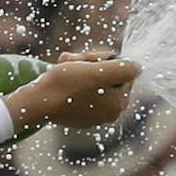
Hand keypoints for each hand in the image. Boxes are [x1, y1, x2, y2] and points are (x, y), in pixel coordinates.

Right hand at [7, 55, 139, 134]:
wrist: (36, 102)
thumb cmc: (66, 84)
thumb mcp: (99, 70)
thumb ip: (125, 68)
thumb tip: (138, 67)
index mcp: (119, 103)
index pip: (123, 71)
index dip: (106, 60)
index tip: (90, 60)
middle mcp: (110, 113)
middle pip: (109, 76)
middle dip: (92, 64)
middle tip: (74, 60)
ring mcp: (94, 116)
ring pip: (94, 81)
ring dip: (80, 68)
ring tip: (65, 65)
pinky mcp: (79, 116)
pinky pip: (82, 92)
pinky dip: (73, 81)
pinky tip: (60, 79)